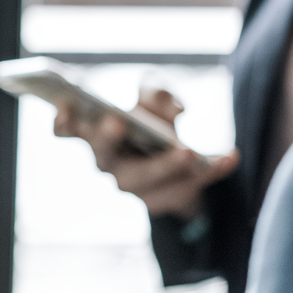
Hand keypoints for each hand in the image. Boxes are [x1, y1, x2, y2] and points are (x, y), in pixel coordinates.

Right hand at [54, 86, 238, 218]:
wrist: (179, 153)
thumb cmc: (154, 116)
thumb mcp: (156, 93)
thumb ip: (158, 93)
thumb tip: (173, 108)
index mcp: (96, 133)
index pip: (68, 130)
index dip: (63, 120)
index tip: (66, 104)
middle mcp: (109, 163)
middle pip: (103, 157)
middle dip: (108, 139)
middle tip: (117, 120)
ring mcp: (134, 186)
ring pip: (144, 181)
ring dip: (164, 167)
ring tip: (188, 151)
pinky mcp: (163, 199)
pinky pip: (186, 189)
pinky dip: (210, 172)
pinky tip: (230, 156)